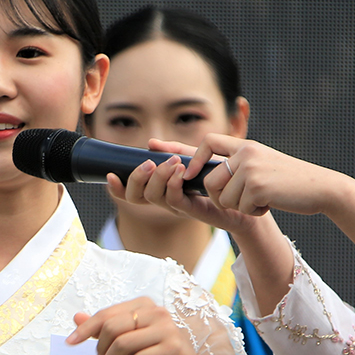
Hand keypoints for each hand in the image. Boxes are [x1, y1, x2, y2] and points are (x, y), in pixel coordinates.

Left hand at [66, 299, 219, 354]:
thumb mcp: (128, 342)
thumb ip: (105, 328)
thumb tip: (77, 318)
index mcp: (144, 305)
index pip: (107, 313)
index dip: (86, 328)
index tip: (70, 342)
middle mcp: (157, 312)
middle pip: (112, 326)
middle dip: (100, 348)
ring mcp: (167, 329)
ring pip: (122, 343)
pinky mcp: (173, 348)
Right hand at [108, 141, 255, 233]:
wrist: (244, 197)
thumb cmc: (219, 176)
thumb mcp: (195, 158)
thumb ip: (174, 150)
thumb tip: (151, 143)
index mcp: (160, 189)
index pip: (130, 192)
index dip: (117, 187)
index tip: (109, 174)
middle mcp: (164, 200)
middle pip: (135, 197)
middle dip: (136, 178)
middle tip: (148, 163)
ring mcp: (176, 207)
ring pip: (153, 198)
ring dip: (158, 177)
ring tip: (171, 162)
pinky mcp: (192, 210)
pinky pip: (174, 200)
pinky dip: (173, 183)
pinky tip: (180, 170)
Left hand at [162, 134, 345, 216]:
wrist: (320, 188)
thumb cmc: (290, 182)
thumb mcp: (263, 164)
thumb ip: (239, 164)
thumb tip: (208, 175)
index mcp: (244, 146)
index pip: (208, 142)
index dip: (188, 155)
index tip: (177, 167)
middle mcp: (245, 153)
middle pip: (209, 180)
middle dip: (221, 197)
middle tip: (244, 199)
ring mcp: (251, 168)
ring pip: (223, 197)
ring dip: (239, 206)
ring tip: (261, 200)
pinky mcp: (257, 185)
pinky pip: (240, 207)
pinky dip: (254, 211)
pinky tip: (269, 204)